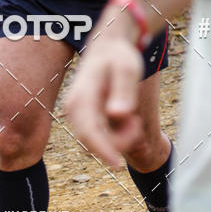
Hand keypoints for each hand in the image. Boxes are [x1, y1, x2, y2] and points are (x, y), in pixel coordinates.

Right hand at [64, 34, 143, 167]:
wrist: (108, 47)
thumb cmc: (120, 57)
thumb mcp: (128, 68)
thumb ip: (123, 91)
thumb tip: (118, 114)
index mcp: (82, 96)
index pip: (89, 131)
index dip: (103, 150)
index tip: (118, 164)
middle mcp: (73, 107)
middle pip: (90, 141)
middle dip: (116, 142)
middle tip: (137, 123)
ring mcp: (75, 113)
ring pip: (92, 142)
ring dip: (116, 139)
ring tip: (133, 118)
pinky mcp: (82, 116)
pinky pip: (95, 136)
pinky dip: (112, 135)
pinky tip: (126, 118)